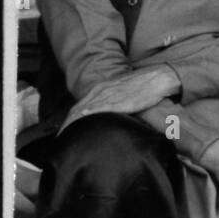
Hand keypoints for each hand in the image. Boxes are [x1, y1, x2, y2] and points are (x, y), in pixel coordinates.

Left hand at [61, 65, 180, 130]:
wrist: (158, 78)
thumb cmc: (146, 85)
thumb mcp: (127, 92)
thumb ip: (118, 102)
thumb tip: (116, 116)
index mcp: (102, 88)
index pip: (80, 106)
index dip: (71, 119)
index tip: (66, 131)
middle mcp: (100, 91)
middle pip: (76, 110)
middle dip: (66, 125)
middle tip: (60, 139)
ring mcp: (106, 96)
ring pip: (80, 112)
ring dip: (70, 125)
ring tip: (65, 139)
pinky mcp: (114, 102)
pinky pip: (92, 112)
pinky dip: (82, 121)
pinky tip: (77, 129)